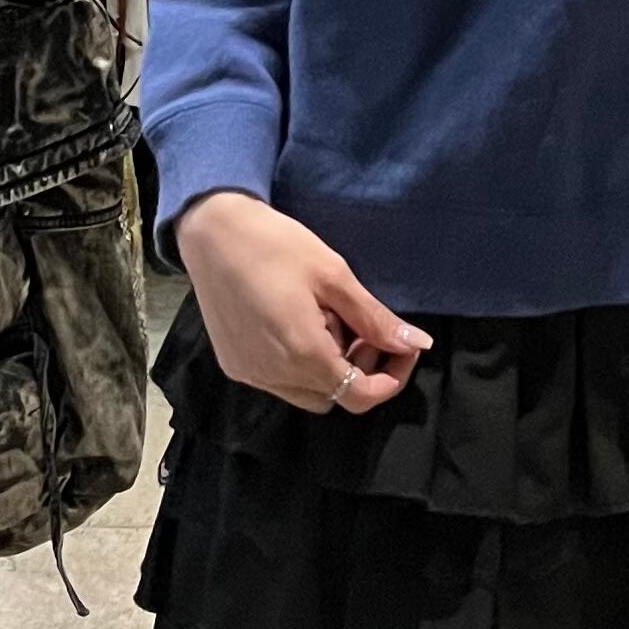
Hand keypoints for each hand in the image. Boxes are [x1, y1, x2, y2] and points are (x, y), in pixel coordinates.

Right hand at [176, 191, 431, 415]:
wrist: (211, 231)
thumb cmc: (276, 244)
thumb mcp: (333, 275)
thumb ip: (374, 318)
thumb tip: (418, 344)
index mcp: (303, 355)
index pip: (360, 397)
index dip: (392, 377)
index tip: (403, 344)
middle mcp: (273, 376)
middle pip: (335, 396)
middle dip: (361, 369)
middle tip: (363, 323)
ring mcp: (250, 374)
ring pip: (307, 392)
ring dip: (330, 367)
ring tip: (328, 317)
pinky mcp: (234, 365)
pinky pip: (279, 381)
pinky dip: (301, 364)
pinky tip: (299, 322)